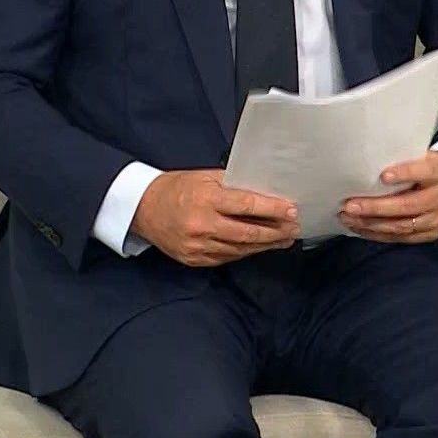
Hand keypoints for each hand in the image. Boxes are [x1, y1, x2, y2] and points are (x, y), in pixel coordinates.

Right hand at [130, 169, 298, 266]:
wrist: (143, 208)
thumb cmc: (177, 188)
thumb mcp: (205, 178)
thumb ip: (233, 185)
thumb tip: (264, 190)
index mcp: (206, 200)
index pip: (246, 205)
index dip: (272, 209)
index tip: (292, 210)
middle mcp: (202, 225)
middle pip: (248, 233)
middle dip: (275, 232)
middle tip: (294, 229)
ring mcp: (197, 246)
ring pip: (240, 249)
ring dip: (265, 245)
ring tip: (284, 239)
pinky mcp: (194, 259)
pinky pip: (227, 257)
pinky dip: (245, 252)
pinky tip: (259, 247)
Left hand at [341, 150, 437, 243]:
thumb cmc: (431, 168)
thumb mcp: (425, 157)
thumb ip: (404, 161)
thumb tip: (366, 165)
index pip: (423, 172)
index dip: (404, 174)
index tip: (382, 176)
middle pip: (407, 205)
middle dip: (375, 207)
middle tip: (350, 206)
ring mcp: (437, 219)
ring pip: (402, 226)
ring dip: (371, 224)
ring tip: (349, 218)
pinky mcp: (431, 234)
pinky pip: (401, 238)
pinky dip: (378, 234)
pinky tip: (361, 228)